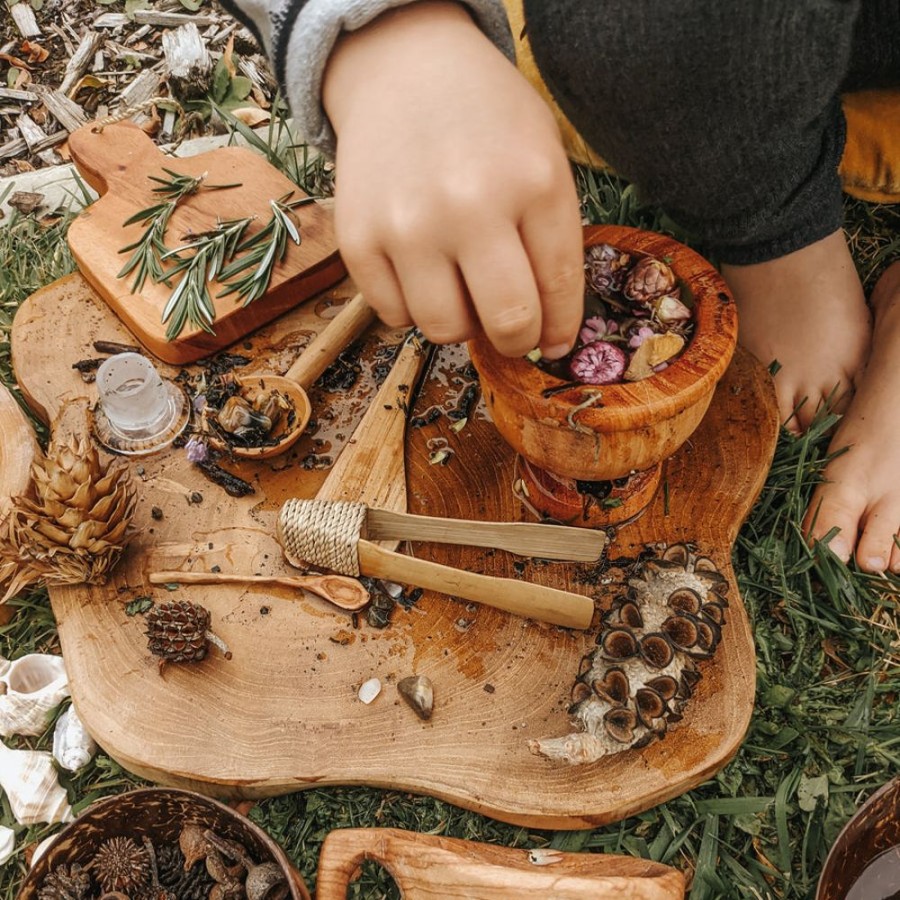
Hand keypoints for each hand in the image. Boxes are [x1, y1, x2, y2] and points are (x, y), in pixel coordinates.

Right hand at [323, 1, 582, 357]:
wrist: (404, 69)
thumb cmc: (486, 120)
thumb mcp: (543, 157)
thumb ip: (553, 239)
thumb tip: (547, 330)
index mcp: (534, 182)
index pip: (559, 289)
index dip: (560, 329)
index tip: (554, 343)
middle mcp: (470, 206)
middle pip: (507, 323)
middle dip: (517, 340)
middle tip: (512, 331)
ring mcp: (407, 225)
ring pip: (444, 329)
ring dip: (460, 322)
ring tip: (460, 287)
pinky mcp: (358, 238)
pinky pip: (393, 316)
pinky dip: (412, 306)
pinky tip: (419, 269)